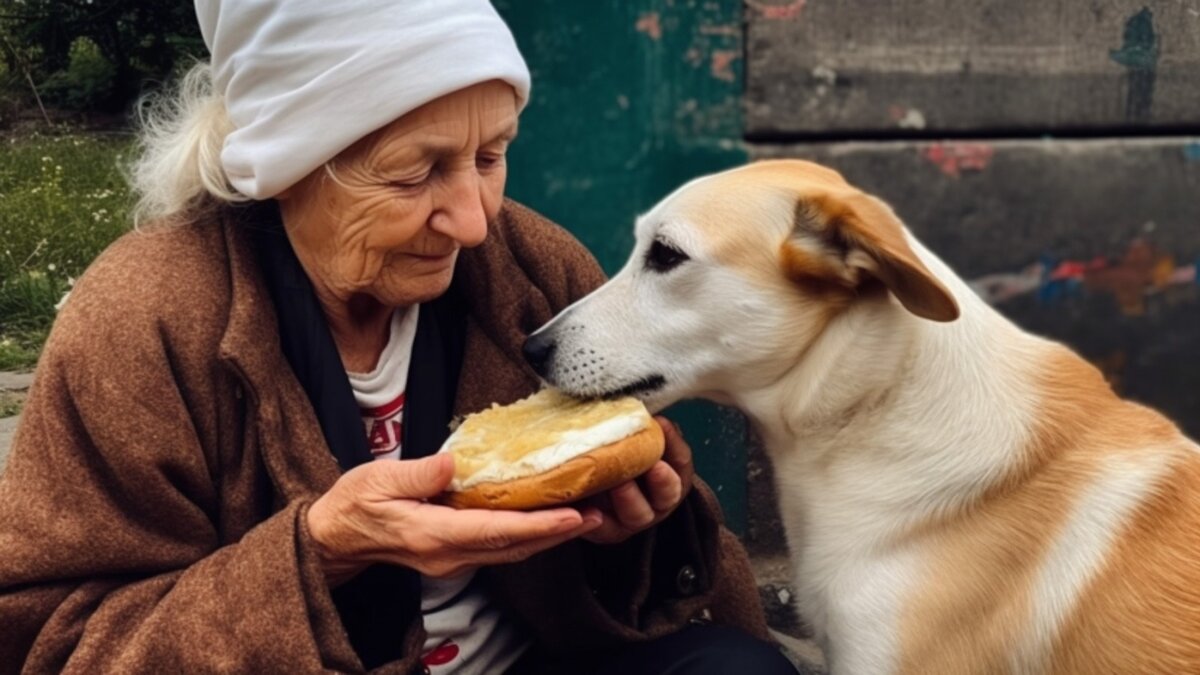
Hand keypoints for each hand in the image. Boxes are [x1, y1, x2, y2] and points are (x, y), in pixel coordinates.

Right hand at [307, 453, 602, 585]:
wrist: (334, 538)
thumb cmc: (353, 505)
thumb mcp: (377, 480)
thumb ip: (417, 473)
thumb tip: (452, 464)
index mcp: (433, 535)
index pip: (497, 531)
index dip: (538, 525)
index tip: (572, 515)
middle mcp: (449, 555)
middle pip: (514, 547)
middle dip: (557, 533)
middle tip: (597, 514)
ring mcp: (452, 559)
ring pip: (510, 552)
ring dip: (548, 537)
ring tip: (584, 517)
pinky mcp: (453, 555)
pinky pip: (499, 548)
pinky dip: (527, 536)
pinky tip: (546, 522)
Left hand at [582, 417, 694, 544]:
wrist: (588, 482)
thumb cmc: (616, 452)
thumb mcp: (630, 437)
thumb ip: (637, 424)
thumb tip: (633, 401)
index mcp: (671, 474)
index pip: (681, 459)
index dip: (673, 443)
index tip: (661, 424)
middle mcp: (658, 500)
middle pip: (668, 493)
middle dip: (662, 480)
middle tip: (653, 465)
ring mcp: (634, 519)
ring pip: (639, 514)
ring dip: (630, 498)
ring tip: (618, 484)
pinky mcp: (607, 531)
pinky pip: (604, 529)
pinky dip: (597, 521)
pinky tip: (590, 509)